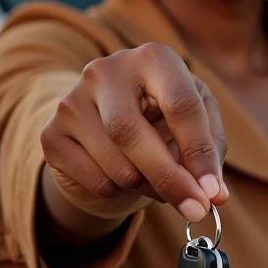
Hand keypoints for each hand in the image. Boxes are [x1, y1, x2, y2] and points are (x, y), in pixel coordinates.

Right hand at [41, 43, 228, 223]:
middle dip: (169, 178)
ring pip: (116, 164)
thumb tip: (215, 194)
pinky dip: (118, 191)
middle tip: (195, 210)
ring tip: (153, 176)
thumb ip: (209, 150)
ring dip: (145, 186)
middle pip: (132, 132)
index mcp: (152, 57)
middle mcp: (106, 70)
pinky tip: (120, 172)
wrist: (107, 123)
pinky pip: (94, 181)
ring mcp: (73, 100)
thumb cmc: (163, 117)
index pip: (179, 104)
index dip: (199, 152)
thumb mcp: (194, 120)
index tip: (214, 194)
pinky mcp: (52, 133)